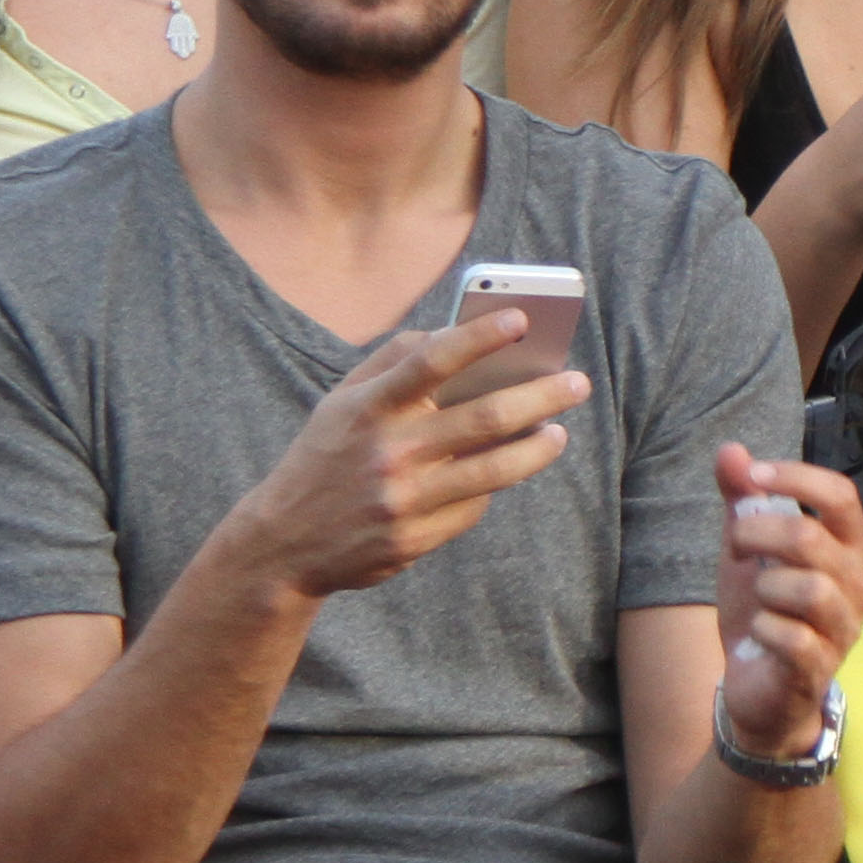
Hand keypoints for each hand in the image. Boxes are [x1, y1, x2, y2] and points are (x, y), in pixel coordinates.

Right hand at [222, 309, 587, 600]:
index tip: (522, 319)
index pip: (431, 361)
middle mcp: (389, 452)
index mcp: (369, 408)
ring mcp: (404, 500)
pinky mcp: (415, 539)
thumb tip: (452, 333)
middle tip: (578, 383)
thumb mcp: (341, 403)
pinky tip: (504, 471)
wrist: (284, 543)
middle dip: (542, 396)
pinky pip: (474, 507)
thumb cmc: (326, 457)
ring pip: (495, 470)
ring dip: (538, 448)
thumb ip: (390, 363)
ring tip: (558, 432)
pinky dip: (492, 487)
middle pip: (485, 418)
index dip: (479, 336)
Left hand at [712, 447, 862, 762]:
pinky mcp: (821, 668)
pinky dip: (764, 630)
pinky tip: (759, 633)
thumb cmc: (762, 609)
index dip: (796, 478)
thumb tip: (730, 449)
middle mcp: (857, 585)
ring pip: (809, 589)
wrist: (757, 685)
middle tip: (736, 547)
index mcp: (846, 547)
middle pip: (812, 538)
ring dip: (764, 587)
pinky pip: (793, 638)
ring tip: (757, 598)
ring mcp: (843, 628)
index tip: (752, 477)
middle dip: (758, 535)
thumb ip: (742, 499)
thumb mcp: (746, 549)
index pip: (841, 495)